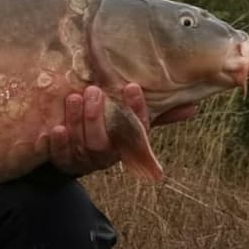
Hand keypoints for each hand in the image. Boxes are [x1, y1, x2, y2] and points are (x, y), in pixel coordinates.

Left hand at [44, 84, 197, 176]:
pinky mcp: (64, 162)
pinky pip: (61, 156)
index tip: (131, 86)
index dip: (136, 109)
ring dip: (79, 122)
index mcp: (128, 142)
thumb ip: (159, 114)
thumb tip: (193, 106)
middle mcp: (108, 154)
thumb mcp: (132, 122)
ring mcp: (85, 160)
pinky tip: (56, 128)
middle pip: (105, 141)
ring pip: (84, 145)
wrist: (76, 158)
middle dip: (98, 116)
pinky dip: (59, 143)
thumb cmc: (111, 131)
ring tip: (74, 98)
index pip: (138, 128)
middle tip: (93, 91)